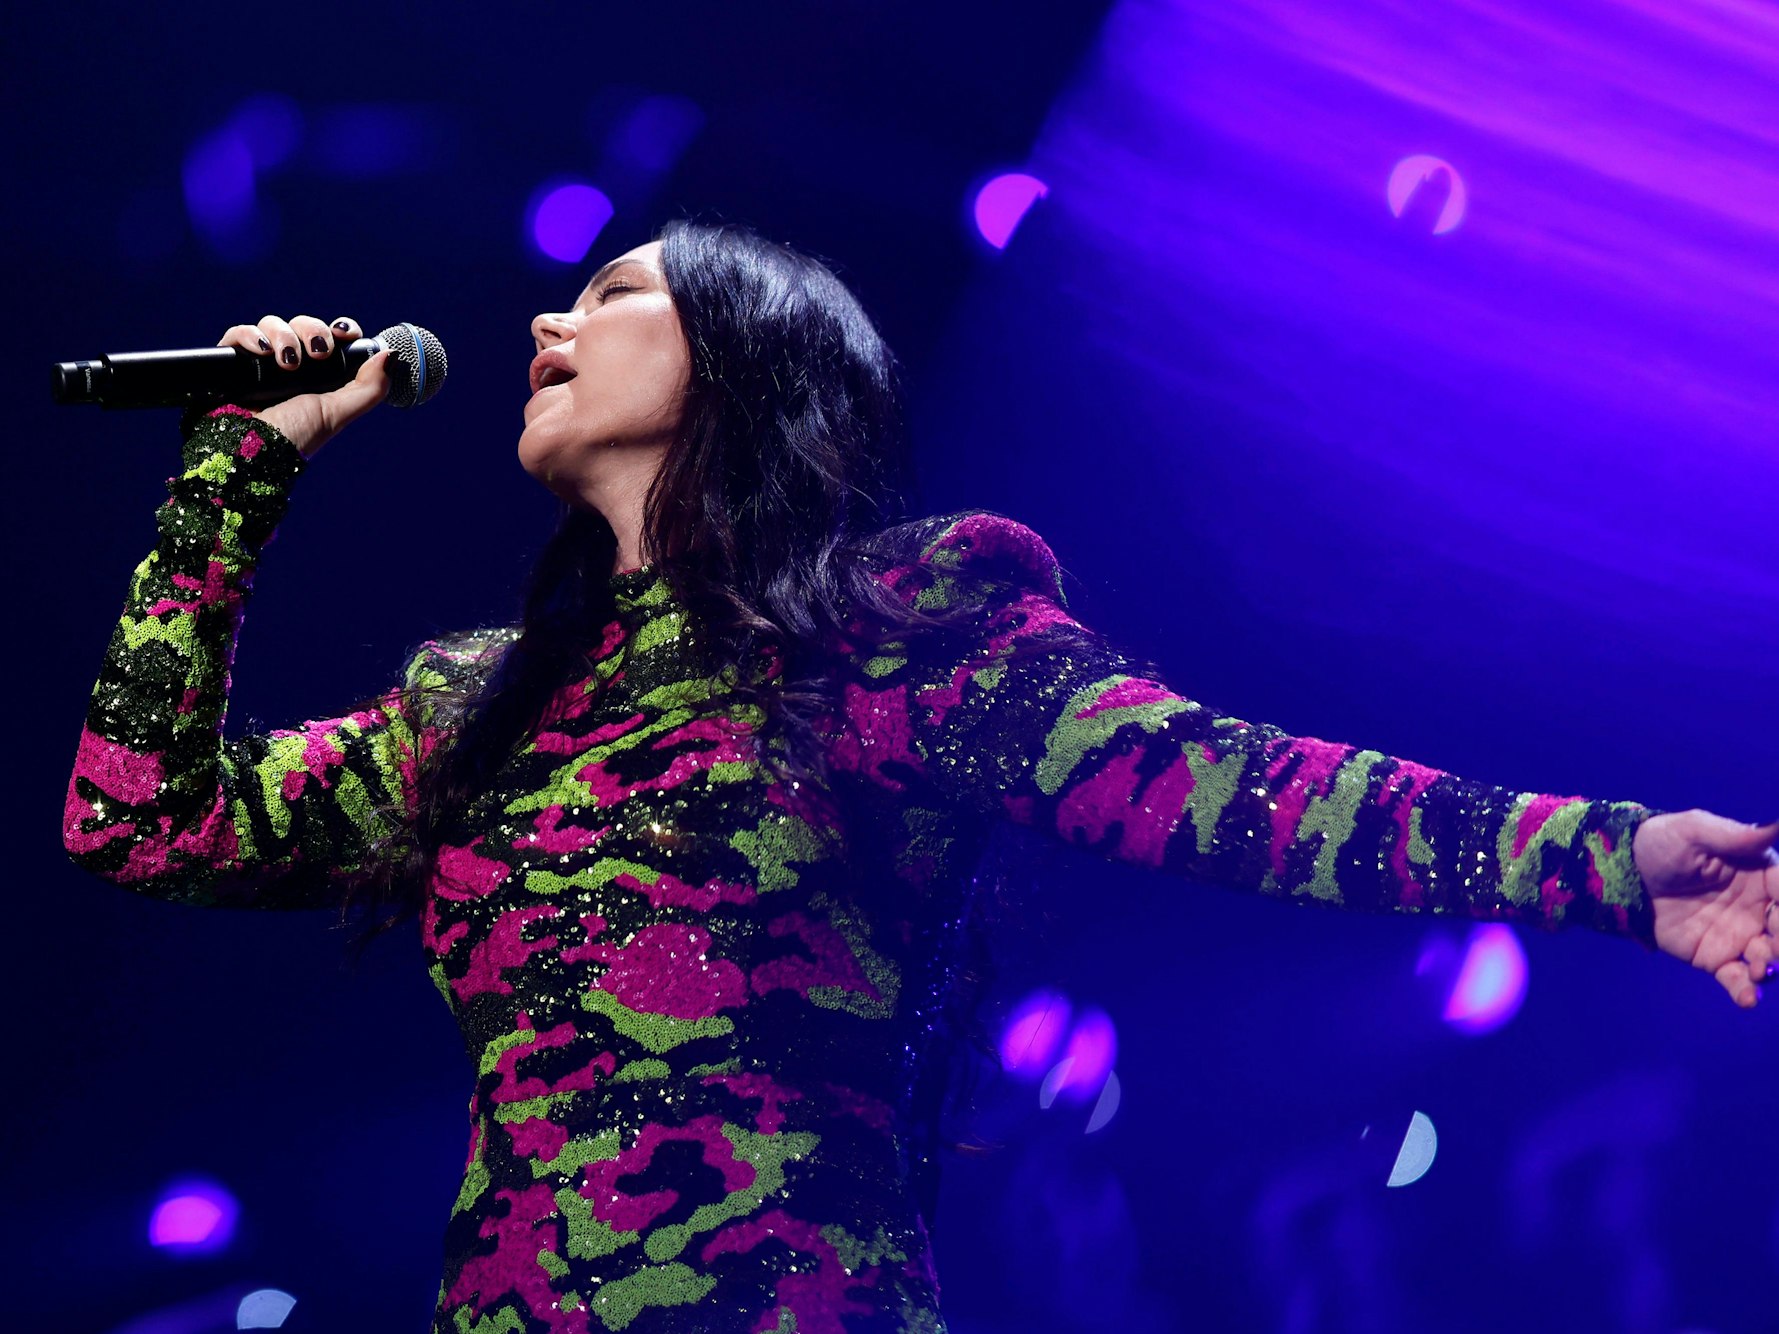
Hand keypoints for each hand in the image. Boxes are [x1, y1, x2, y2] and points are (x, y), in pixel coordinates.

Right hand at [215, 314, 391, 458]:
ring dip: (284, 336)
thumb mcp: (337, 414)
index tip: (344, 334)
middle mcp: (290, 367)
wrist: (250, 455)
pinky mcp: (231, 364)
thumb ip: (368, 388)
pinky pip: (238, 334)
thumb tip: (391, 357)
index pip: (331, 338)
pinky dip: (249, 336)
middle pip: (304, 325)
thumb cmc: (294, 439)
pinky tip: (260, 352)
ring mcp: (260, 364)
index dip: (339, 330)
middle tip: (317, 354)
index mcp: (317, 377)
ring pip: (273, 325)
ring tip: (286, 363)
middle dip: (313, 332)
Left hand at [1633, 810, 1778, 1007]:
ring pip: (1769, 958)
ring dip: (1770, 966)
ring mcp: (1740, 935)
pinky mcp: (1715, 957)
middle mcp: (1760, 908)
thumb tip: (1776, 826)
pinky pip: (1737, 979)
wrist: (1624, 874)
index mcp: (1762, 874)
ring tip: (1758, 968)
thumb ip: (1735, 836)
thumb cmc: (1661, 844)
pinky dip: (1746, 992)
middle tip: (1773, 945)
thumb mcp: (1694, 831)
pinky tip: (1748, 998)